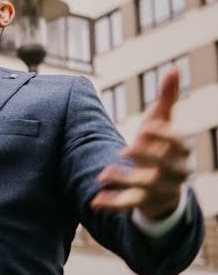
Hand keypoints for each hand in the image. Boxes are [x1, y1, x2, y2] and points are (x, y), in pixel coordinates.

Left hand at [91, 67, 188, 220]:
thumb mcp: (162, 121)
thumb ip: (167, 98)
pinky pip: (130, 207)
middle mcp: (174, 172)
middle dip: (147, 158)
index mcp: (179, 150)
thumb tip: (173, 67)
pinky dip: (113, 205)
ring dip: (125, 182)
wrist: (161, 183)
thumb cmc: (160, 145)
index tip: (145, 127)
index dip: (164, 136)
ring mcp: (159, 190)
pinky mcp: (144, 204)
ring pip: (147, 188)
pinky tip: (95, 202)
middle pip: (166, 167)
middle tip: (124, 150)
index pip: (179, 143)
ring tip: (102, 175)